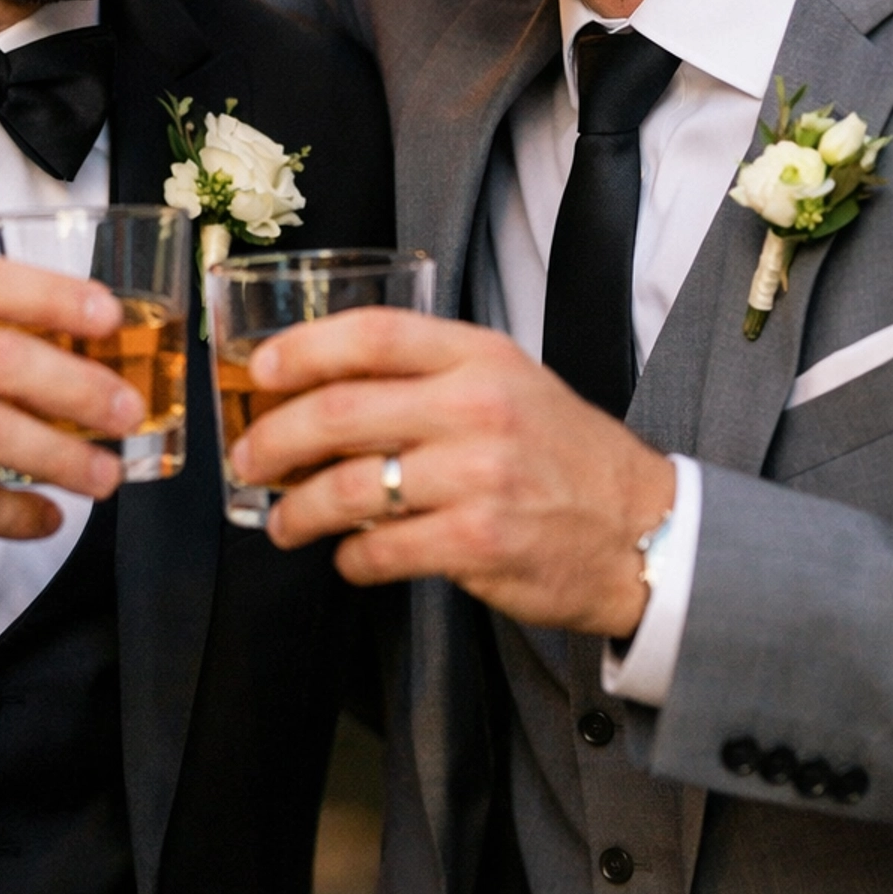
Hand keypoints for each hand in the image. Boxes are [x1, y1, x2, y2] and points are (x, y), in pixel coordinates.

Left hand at [230, 310, 674, 635]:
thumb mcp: (509, 384)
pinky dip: (351, 559)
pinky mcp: (479, 543)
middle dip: (275, 440)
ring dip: (299, 511)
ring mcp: (479, 477)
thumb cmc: (563, 455)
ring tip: (285, 522)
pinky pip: (381, 551)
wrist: (643, 531)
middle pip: (341, 411)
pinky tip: (350, 558)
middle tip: (249, 460)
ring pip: (350, 488)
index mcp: (480, 357)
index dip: (304, 348)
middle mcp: (478, 408)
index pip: (374, 334)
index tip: (260, 370)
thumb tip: (323, 391)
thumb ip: (430, 378)